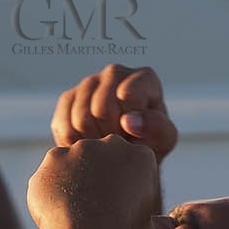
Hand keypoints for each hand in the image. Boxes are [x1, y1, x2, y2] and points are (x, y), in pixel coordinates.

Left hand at [27, 135, 157, 228]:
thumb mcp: (147, 225)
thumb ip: (143, 210)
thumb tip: (147, 219)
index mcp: (141, 157)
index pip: (128, 166)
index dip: (120, 189)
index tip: (115, 208)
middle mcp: (112, 144)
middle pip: (100, 159)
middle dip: (95, 178)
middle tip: (90, 209)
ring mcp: (80, 148)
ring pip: (73, 163)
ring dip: (71, 182)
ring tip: (72, 212)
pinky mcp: (54, 157)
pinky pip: (50, 173)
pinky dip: (50, 189)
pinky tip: (55, 209)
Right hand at [52, 65, 177, 161]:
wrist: (125, 156)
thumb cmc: (149, 145)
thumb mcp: (164, 141)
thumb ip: (156, 128)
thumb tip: (127, 121)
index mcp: (144, 78)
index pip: (128, 96)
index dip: (130, 124)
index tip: (136, 136)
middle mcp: (115, 73)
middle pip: (102, 108)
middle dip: (110, 136)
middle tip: (118, 146)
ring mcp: (88, 83)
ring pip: (81, 119)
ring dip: (94, 142)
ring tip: (106, 148)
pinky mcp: (67, 100)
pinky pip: (64, 127)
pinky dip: (76, 145)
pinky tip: (89, 146)